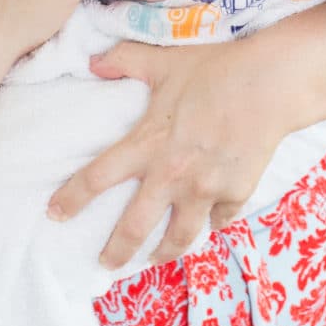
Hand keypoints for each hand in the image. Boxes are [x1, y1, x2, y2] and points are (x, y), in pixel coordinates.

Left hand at [47, 37, 280, 267]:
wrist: (271, 83)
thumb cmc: (216, 68)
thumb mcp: (165, 60)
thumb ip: (125, 61)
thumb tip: (92, 61)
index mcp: (148, 143)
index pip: (98, 177)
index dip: (72, 198)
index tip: (55, 214)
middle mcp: (172, 174)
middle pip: (134, 226)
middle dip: (115, 251)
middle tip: (104, 264)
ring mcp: (206, 189)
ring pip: (179, 236)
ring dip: (163, 253)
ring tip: (153, 259)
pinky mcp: (236, 193)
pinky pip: (220, 219)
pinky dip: (213, 223)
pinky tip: (209, 224)